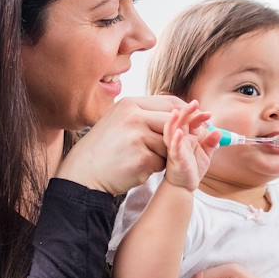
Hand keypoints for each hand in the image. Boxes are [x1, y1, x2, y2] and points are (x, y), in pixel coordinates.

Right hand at [56, 95, 184, 195]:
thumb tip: (182, 111)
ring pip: (171, 144)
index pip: (170, 102)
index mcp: (130, 104)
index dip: (186, 113)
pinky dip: (155, 168)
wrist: (83, 175)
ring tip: (143, 158)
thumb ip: (146, 115)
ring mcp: (137, 137)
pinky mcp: (141, 159)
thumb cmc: (105, 149)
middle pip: (175, 122)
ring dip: (164, 154)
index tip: (194, 123)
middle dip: (181, 135)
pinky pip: (162, 163)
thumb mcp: (121, 121)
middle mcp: (134, 117)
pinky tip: (137, 168)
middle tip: (177, 146)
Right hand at [164, 100, 219, 190]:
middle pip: (180, 122)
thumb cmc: (192, 169)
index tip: (209, 114)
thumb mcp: (206, 154)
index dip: (199, 116)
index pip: (192, 122)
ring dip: (174, 121)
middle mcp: (180, 140)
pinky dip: (176, 140)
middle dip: (186, 111)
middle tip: (195, 103)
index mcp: (188, 137)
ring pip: (171, 132)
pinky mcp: (175, 158)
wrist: (184, 186)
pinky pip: (173, 148)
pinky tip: (179, 133)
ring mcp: (176, 148)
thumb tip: (218, 131)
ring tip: (177, 112)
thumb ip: (212, 143)